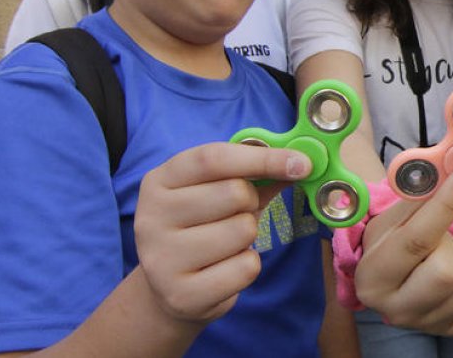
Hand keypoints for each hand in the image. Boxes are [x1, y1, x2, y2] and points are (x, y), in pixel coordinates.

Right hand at [135, 142, 311, 323]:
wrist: (170, 288)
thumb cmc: (203, 227)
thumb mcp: (219, 191)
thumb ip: (256, 173)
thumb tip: (300, 162)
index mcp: (159, 181)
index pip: (213, 158)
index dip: (262, 157)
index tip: (301, 164)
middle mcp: (151, 217)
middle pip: (234, 193)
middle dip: (251, 203)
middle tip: (236, 215)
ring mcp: (161, 259)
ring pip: (243, 230)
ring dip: (248, 237)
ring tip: (225, 245)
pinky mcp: (182, 295)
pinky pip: (246, 268)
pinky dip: (247, 267)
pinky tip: (224, 271)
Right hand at [355, 164, 452, 335]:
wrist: (392, 276)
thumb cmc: (394, 238)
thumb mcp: (393, 216)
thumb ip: (421, 195)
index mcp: (373, 277)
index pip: (417, 239)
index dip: (447, 202)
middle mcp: (395, 309)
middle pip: (447, 272)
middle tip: (445, 237)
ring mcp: (425, 324)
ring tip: (450, 253)